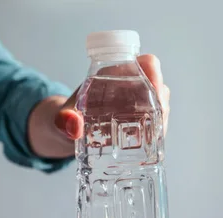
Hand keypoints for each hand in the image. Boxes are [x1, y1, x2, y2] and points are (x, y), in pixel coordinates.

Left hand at [28, 54, 169, 158]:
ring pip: (161, 107)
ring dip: (160, 122)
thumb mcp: (61, 118)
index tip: (154, 89)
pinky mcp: (141, 122)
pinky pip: (156, 124)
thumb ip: (64, 120)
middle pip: (158, 88)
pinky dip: (156, 135)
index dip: (155, 73)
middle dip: (161, 106)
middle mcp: (131, 86)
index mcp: (115, 73)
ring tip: (152, 139)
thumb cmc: (65, 117)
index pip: (146, 63)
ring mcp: (139, 104)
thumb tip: (72, 125)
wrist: (66, 132)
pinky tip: (149, 148)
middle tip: (155, 125)